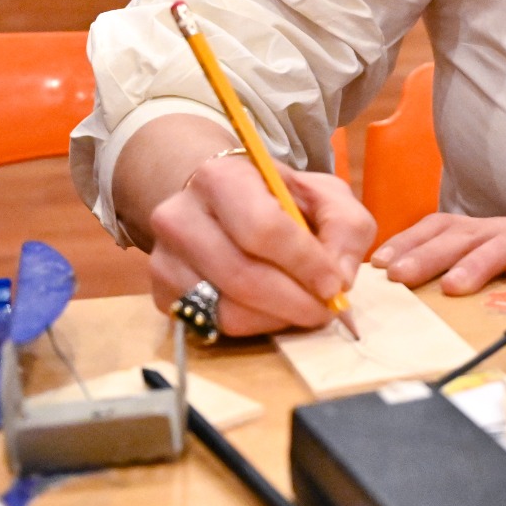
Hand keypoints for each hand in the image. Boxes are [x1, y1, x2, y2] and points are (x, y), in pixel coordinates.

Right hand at [144, 151, 379, 336]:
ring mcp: (163, 258)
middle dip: (295, 302)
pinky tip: (271, 311)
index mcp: (220, 178)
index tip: (335, 284)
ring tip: (302, 309)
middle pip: (243, 276)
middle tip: (325, 310)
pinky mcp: (160, 293)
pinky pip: (212, 325)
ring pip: (227, 310)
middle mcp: (179, 216)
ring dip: (277, 319)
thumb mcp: (322, 194)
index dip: (305, 263)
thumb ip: (345, 226)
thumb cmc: (275, 197)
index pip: (263, 228)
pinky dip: (253, 327)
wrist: (215, 200)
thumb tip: (340, 279)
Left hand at [371, 209, 505, 295]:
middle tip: (401, 276)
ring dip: (478, 263)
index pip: (440, 227)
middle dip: (430, 256)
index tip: (381, 263)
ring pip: (505, 243)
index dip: (409, 241)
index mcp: (485, 229)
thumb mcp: (496, 254)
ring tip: (454, 286)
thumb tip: (410, 285)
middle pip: (464, 236)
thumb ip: (463, 264)